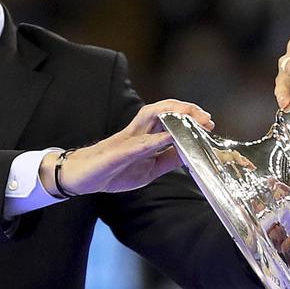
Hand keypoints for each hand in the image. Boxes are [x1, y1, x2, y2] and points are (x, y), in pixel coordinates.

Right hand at [46, 99, 213, 195]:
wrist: (80, 178)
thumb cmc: (113, 171)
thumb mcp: (149, 169)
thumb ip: (168, 160)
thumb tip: (190, 153)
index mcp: (145, 136)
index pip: (170, 118)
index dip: (190, 117)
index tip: (209, 122)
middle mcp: (137, 132)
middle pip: (162, 110)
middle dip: (186, 110)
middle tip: (207, 118)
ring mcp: (125, 140)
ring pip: (149, 117)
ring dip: (172, 115)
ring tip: (192, 118)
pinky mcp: (116, 153)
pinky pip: (136, 145)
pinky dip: (153, 140)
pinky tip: (168, 138)